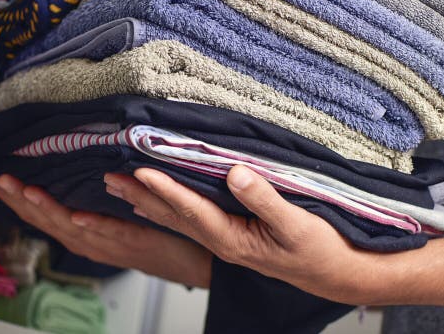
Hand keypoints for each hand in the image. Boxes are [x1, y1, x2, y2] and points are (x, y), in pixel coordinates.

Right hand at [0, 171, 211, 287]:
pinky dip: (92, 225)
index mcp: (84, 235)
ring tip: (25, 190)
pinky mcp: (136, 241)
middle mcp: (91, 242)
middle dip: (19, 200)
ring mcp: (111, 244)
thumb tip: (82, 171)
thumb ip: (97, 201)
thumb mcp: (115, 217)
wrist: (186, 260)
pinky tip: (76, 216)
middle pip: (48, 221)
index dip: (16, 199)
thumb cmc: (151, 235)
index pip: (43, 216)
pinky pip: (111, 233)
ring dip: (47, 208)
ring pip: (72, 227)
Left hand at [105, 166, 392, 303]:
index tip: (141, 170)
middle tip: (109, 177)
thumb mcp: (295, 224)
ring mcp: (227, 241)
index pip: (192, 211)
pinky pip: (192, 221)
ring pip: (179, 220)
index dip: (166, 190)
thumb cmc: (319, 250)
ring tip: (121, 188)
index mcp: (234, 239)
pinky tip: (159, 204)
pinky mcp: (235, 236)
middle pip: (174, 217)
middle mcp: (223, 242)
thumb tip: (235, 173)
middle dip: (141, 196)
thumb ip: (264, 199)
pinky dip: (170, 208)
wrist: (334, 274)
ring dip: (149, 202)